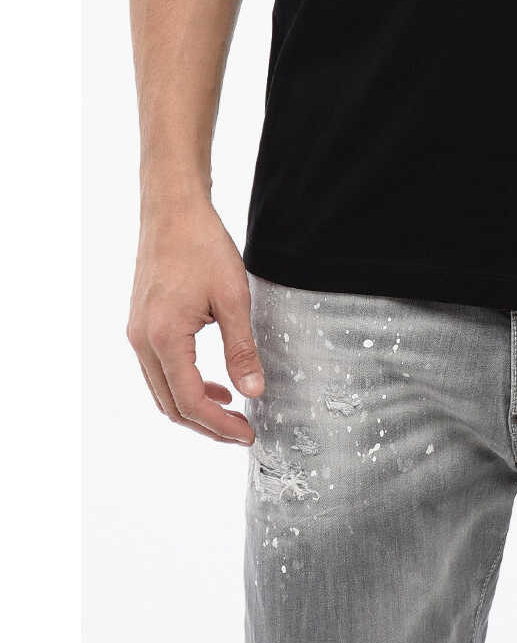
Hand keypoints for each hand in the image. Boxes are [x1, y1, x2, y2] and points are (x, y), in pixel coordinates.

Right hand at [126, 198, 264, 444]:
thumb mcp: (233, 297)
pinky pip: (158, 369)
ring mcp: (137, 334)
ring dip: (193, 407)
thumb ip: (241, 348)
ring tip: (231, 410)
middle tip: (242, 431)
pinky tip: (212, 382)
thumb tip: (254, 391)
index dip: (219, 425)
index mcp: (163, 338)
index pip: (189, 402)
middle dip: (206, 425)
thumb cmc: (202, 245)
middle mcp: (142, 342)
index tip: (247, 434)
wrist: (172, 209)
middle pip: (170, 405)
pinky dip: (183, 384)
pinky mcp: (140, 324)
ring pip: (162, 390)